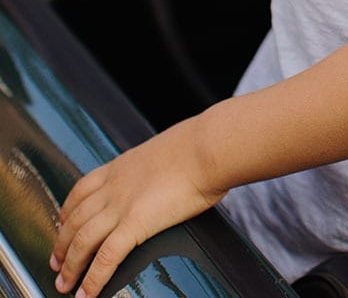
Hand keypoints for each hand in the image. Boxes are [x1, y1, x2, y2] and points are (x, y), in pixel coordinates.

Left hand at [51, 119, 224, 297]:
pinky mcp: (136, 223)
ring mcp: (122, 205)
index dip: (67, 212)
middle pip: (74, 219)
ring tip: (65, 284)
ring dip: (70, 266)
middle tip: (56, 263)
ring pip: (82, 241)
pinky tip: (88, 294)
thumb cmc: (202, 146)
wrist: (210, 147)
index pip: (81, 190)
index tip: (62, 225)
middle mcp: (115, 186)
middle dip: (61, 245)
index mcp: (122, 166)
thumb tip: (173, 171)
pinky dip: (93, 279)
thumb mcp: (168, 149)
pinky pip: (106, 257)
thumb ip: (158, 165)